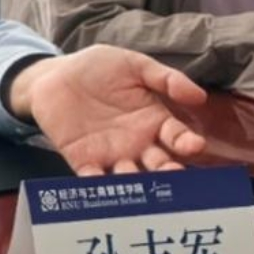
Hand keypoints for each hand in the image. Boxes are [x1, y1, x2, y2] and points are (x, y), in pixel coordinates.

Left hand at [9, 45, 207, 174]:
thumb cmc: (97, 68)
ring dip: (136, 185)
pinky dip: (98, 187)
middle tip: (173, 174)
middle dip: (167, 173)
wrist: (54, 75)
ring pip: (130, 178)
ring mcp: (111, 155)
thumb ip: (164, 78)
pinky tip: (102, 189)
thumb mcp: (133, 65)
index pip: (176, 137)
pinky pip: (93, 179)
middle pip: (158, 165)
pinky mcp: (83, 161)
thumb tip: (198, 95)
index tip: (193, 145)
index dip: (186, 142)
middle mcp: (138, 145)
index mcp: (154, 121)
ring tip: (139, 183)